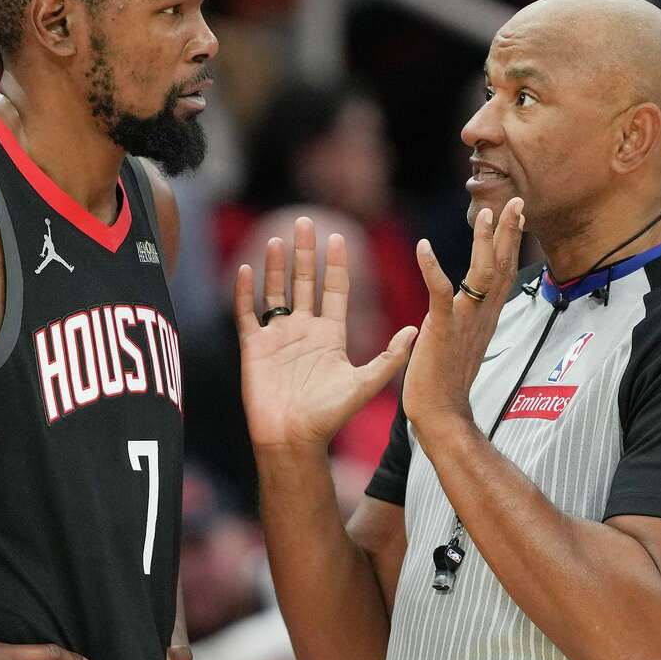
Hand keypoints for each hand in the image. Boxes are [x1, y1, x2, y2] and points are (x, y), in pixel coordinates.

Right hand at [235, 217, 417, 448]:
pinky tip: (245, 269)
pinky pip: (247, 313)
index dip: (336, 264)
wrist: (294, 438)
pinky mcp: (254, 347)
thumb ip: (390, 357)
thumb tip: (415, 329)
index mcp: (330, 335)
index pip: (334, 290)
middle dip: (304, 253)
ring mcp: (277, 337)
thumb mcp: (366, 383)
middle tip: (305, 221)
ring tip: (278, 238)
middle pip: (303, 282)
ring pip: (275, 292)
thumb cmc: (329, 415)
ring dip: (275, 265)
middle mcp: (303, 331)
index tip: (337, 237)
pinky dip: (245, 292)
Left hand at [403, 198, 524, 432]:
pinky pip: (438, 294)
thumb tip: (453, 309)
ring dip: (484, 242)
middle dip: (510, 233)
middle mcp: (480, 317)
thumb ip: (459, 322)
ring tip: (487, 213)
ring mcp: (463, 323)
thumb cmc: (445, 385)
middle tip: (518, 201)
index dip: (510, 243)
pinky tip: (422, 246)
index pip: (502, 274)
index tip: (516, 215)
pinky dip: (431, 269)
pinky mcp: (441, 331)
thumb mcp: (458, 344)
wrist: (442, 416)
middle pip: (502, 267)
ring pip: (481, 275)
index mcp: (484, 319)